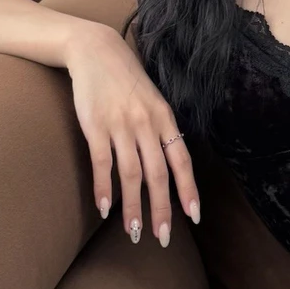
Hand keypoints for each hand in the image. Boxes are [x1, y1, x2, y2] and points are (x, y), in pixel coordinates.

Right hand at [64, 25, 199, 247]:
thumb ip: (161, 130)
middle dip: (161, 209)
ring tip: (133, 232)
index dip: (189, 190)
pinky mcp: (95, 125)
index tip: (193, 216)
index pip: (182, 161)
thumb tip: (170, 166)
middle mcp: (147, 124)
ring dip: (133, 207)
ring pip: (131, 175)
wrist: (96, 51)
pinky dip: (104, 188)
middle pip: (158, 174)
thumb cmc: (126, 80)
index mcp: (165, 119)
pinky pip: (102, 163)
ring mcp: (121, 125)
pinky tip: (104, 209)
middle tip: (163, 237)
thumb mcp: (153, 101)